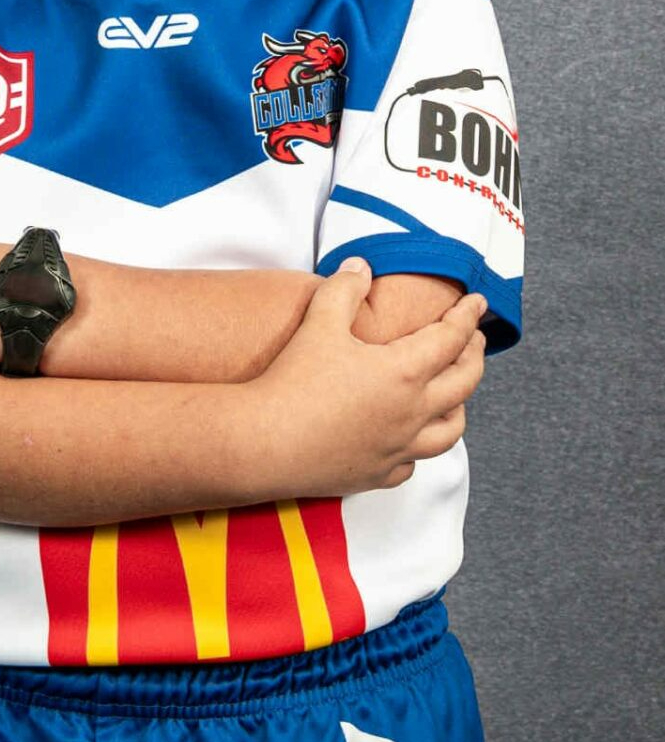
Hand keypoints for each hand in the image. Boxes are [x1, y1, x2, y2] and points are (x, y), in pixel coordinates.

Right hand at [243, 256, 486, 498]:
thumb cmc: (294, 381)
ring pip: (449, 431)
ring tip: (454, 392)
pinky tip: (407, 439)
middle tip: (473, 339)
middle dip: (474, 356)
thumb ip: (344, 289)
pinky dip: (418, 447)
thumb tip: (361, 267)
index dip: (467, 316)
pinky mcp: (377, 474)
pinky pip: (412, 464)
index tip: (477, 303)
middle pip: (464, 384)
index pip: (451, 338)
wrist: (265, 441)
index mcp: (404, 372)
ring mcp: (398, 448)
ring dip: (457, 406)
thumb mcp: (319, 322)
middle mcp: (412, 413)